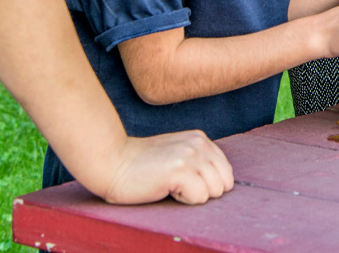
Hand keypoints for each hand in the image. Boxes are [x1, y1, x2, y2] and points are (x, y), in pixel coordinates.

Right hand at [98, 131, 234, 204]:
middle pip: (225, 183)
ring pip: (215, 191)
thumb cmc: (141, 165)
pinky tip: (165, 189)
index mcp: (200, 139)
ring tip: (170, 185)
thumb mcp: (177, 154)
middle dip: (204, 191)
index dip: (207, 184)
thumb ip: (199, 161)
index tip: (182, 180)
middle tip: (177, 184)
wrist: (111, 162)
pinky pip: (200, 197)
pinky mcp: (180, 170)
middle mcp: (199, 144)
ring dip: (193, 195)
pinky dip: (183, 200)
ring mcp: (190, 156)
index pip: (226, 171)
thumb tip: (222, 183)